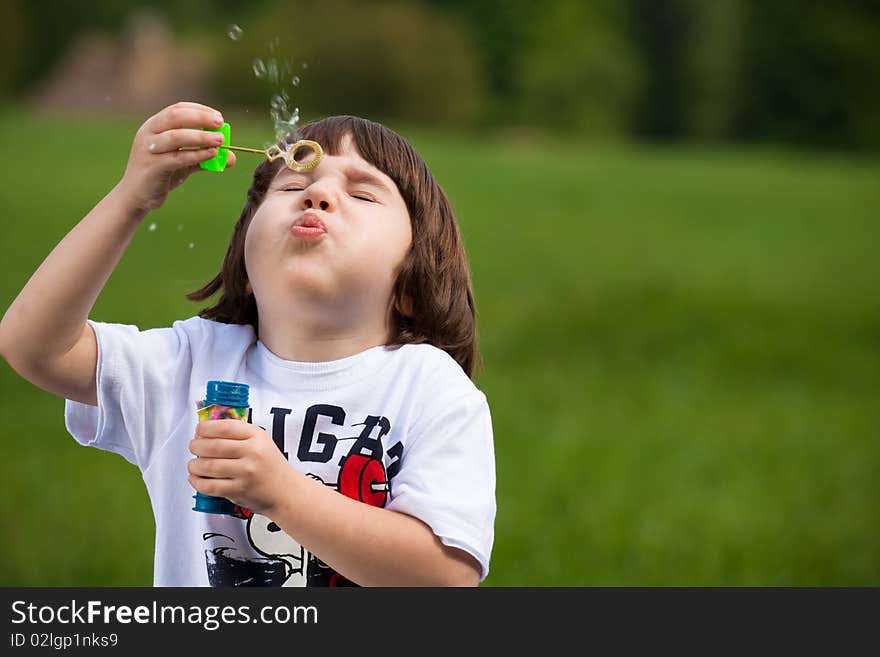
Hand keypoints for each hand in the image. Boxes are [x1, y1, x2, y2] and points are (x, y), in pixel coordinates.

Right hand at [115, 101, 236, 214]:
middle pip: (175, 117)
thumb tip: (232, 157)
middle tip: (220, 123)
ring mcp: (148, 149)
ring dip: (200, 136)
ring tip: (220, 140)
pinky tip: (211, 154)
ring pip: (176, 136)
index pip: (177, 109)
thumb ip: (205, 157)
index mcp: (154, 126)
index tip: (218, 116)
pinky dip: (196, 154)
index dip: (199, 110)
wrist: (137, 196)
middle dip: (200, 117)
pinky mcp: (152, 166)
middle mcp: (149, 133)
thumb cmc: (161, 174)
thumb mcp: (185, 163)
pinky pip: (177, 157)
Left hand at [188, 419, 294, 515]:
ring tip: (194, 464)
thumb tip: (205, 431)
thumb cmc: (270, 466)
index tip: (199, 430)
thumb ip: (238, 434)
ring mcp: (246, 472)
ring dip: (194, 464)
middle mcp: (252, 452)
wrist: (286, 492)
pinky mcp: (239, 490)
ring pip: (208, 466)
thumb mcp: (261, 442)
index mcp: (257, 436)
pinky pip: (210, 486)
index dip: (206, 427)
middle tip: (194, 446)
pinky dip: (197, 482)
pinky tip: (196, 478)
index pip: (225, 427)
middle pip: (213, 445)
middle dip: (196, 445)